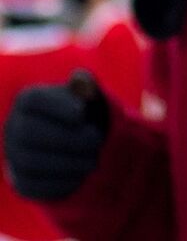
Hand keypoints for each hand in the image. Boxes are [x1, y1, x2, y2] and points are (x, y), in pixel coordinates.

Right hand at [4, 77, 109, 200]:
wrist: (73, 142)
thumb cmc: (82, 112)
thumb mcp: (87, 96)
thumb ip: (86, 86)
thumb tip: (80, 78)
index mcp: (28, 100)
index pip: (33, 100)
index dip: (56, 106)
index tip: (81, 113)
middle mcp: (14, 127)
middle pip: (29, 132)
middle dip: (67, 138)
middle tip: (96, 141)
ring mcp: (13, 156)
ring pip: (31, 162)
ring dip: (67, 162)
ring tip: (93, 160)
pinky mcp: (21, 182)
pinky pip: (33, 186)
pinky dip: (60, 182)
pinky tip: (81, 175)